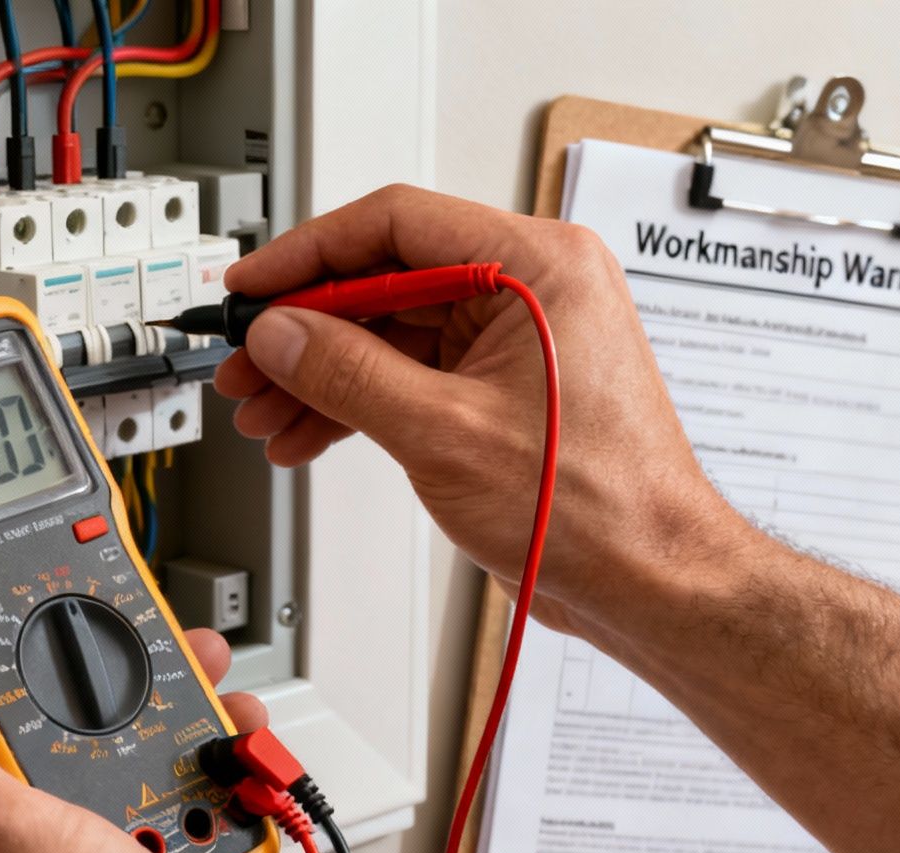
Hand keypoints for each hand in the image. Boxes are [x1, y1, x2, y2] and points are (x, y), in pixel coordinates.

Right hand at [216, 184, 746, 631]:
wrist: (649, 581)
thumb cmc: (599, 508)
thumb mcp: (443, 433)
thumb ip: (349, 373)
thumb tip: (283, 334)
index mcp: (538, 267)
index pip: (397, 224)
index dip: (310, 254)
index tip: (254, 285)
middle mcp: (533, 290)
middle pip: (387, 280)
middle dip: (307, 330)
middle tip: (250, 364)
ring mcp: (520, 341)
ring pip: (393, 333)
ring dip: (324, 374)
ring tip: (269, 412)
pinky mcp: (506, 389)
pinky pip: (414, 374)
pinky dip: (360, 402)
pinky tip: (312, 432)